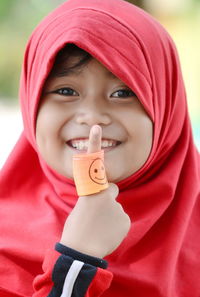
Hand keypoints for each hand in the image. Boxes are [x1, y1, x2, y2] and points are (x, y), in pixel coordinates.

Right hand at [60, 125, 130, 257]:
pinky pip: (122, 219)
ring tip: (100, 227)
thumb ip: (98, 199)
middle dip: (107, 197)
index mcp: (92, 191)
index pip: (94, 165)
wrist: (81, 252)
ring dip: (110, 215)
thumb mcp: (83, 208)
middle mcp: (107, 195)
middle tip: (96, 213)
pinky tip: (107, 233)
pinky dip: (116, 225)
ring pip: (116, 206)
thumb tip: (111, 199)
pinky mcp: (125, 220)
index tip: (96, 127)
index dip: (95, 144)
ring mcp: (118, 208)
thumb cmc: (77, 228)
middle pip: (112, 190)